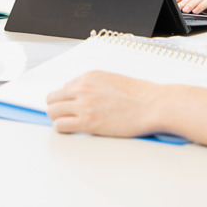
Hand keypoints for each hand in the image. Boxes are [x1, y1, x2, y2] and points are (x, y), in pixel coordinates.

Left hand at [47, 70, 161, 137]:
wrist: (153, 105)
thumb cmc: (140, 95)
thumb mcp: (113, 80)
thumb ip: (95, 86)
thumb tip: (84, 96)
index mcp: (90, 76)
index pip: (64, 88)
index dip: (67, 99)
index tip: (69, 105)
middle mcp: (84, 88)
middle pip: (53, 99)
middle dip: (57, 107)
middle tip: (65, 115)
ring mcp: (84, 105)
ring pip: (53, 112)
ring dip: (58, 118)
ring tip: (68, 123)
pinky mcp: (87, 122)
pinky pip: (60, 125)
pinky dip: (62, 128)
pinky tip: (72, 130)